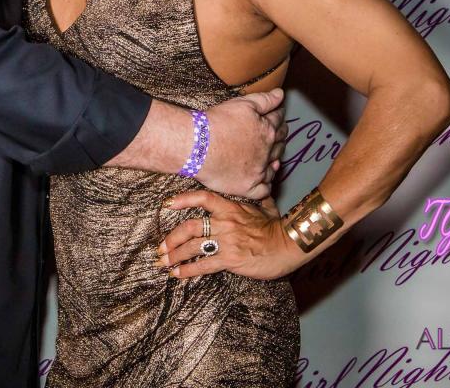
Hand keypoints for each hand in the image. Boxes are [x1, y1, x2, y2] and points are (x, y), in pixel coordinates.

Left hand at [154, 191, 305, 280]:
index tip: (167, 204)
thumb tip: (266, 174)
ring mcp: (226, 241)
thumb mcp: (265, 207)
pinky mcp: (230, 259)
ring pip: (193, 247)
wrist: (289, 245)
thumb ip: (257, 196)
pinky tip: (178, 275)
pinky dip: (188, 271)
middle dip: (171, 238)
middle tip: (160, 247)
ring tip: (164, 263)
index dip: (182, 200)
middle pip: (189, 227)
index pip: (202, 198)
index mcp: (230, 208)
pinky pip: (204, 265)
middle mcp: (224, 223)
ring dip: (175, 256)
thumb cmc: (277, 227)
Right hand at [195, 89, 287, 199]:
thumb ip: (265, 100)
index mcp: (267, 130)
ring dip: (274, 161)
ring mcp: (258, 171)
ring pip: (274, 167)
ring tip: (271, 158)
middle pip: (279, 144)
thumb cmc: (217, 122)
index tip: (276, 117)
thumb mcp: (242, 104)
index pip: (278, 122)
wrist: (197, 145)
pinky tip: (262, 180)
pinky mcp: (247, 187)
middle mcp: (267, 152)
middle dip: (279, 138)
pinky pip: (264, 190)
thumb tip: (281, 94)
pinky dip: (265, 185)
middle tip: (275, 136)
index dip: (278, 117)